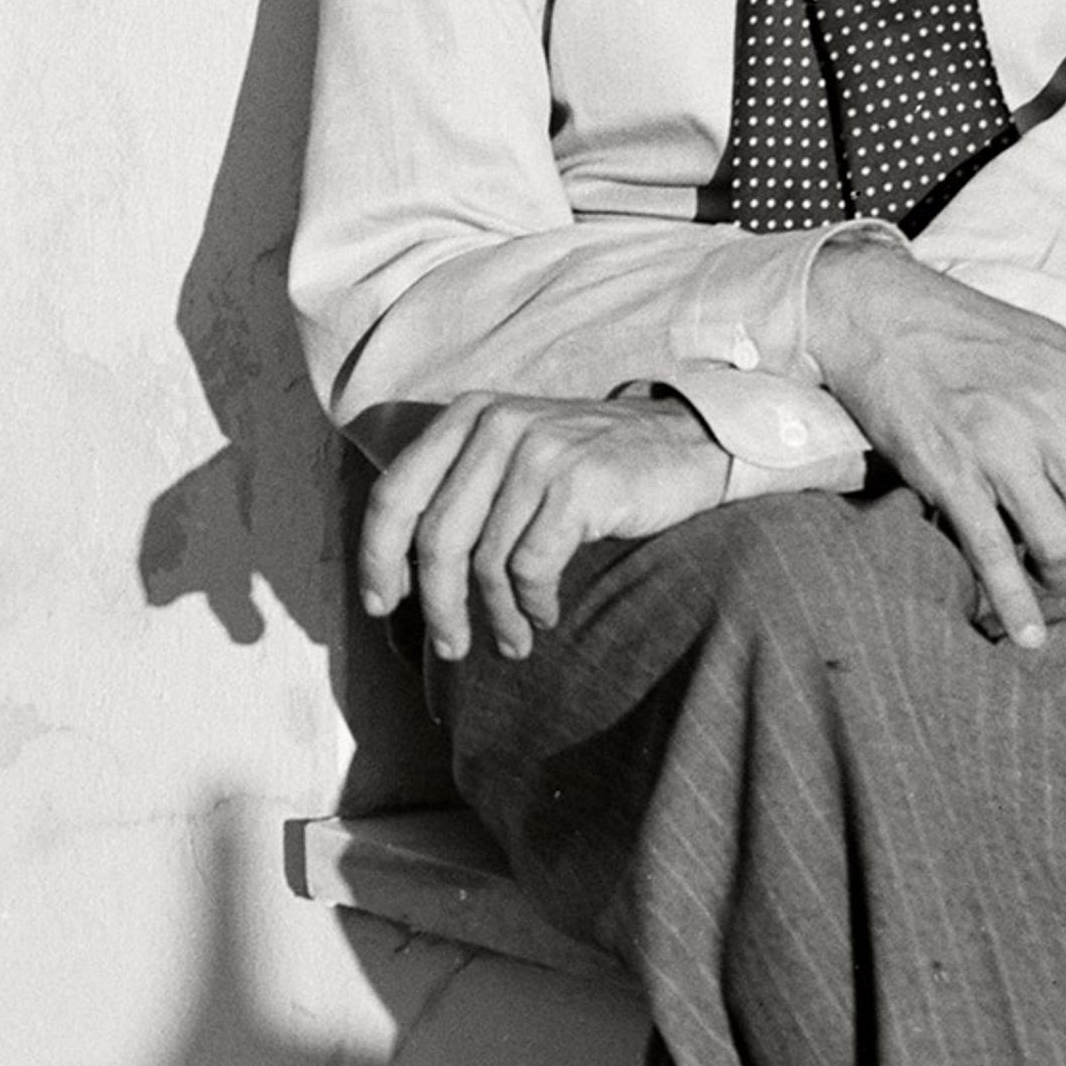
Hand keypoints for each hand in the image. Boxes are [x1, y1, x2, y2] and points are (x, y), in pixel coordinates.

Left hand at [354, 394, 728, 662]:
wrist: (688, 444)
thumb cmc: (591, 468)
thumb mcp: (515, 457)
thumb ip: (461, 492)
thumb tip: (402, 573)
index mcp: (465, 418)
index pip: (395, 493)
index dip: (377, 556)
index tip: (381, 605)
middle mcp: (493, 426)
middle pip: (435, 537)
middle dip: (438, 605)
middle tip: (451, 647)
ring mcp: (536, 452)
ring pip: (485, 560)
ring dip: (495, 616)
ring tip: (512, 642)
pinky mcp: (578, 483)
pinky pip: (531, 566)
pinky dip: (534, 603)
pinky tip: (546, 615)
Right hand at [809, 238, 1065, 649]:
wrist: (881, 315)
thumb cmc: (978, 335)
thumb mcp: (1062, 358)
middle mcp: (1046, 416)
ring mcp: (994, 449)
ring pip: (1059, 542)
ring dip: (1061, 565)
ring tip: (1051, 560)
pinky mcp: (947, 476)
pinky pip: (990, 553)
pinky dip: (1013, 603)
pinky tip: (1028, 637)